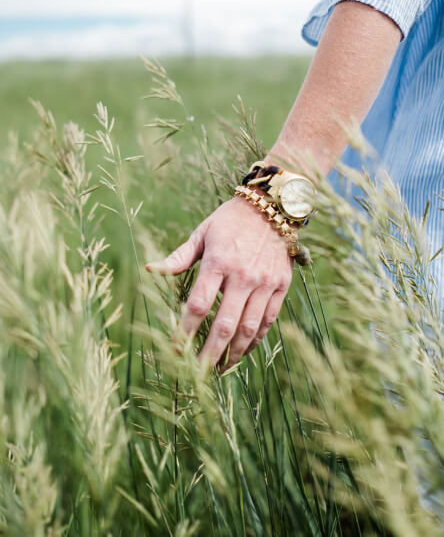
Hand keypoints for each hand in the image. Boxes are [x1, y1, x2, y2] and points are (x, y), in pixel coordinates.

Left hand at [146, 196, 293, 368]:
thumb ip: (178, 257)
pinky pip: (268, 321)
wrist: (272, 207)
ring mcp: (265, 283)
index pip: (198, 305)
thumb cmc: (230, 220)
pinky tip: (243, 351)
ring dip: (233, 353)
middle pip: (225, 324)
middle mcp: (243, 275)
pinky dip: (255, 340)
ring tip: (220, 368)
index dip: (185, 331)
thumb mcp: (202, 233)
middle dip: (209, 353)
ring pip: (249, 328)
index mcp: (219, 261)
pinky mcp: (281, 286)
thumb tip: (150, 270)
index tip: (175, 350)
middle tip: (197, 373)